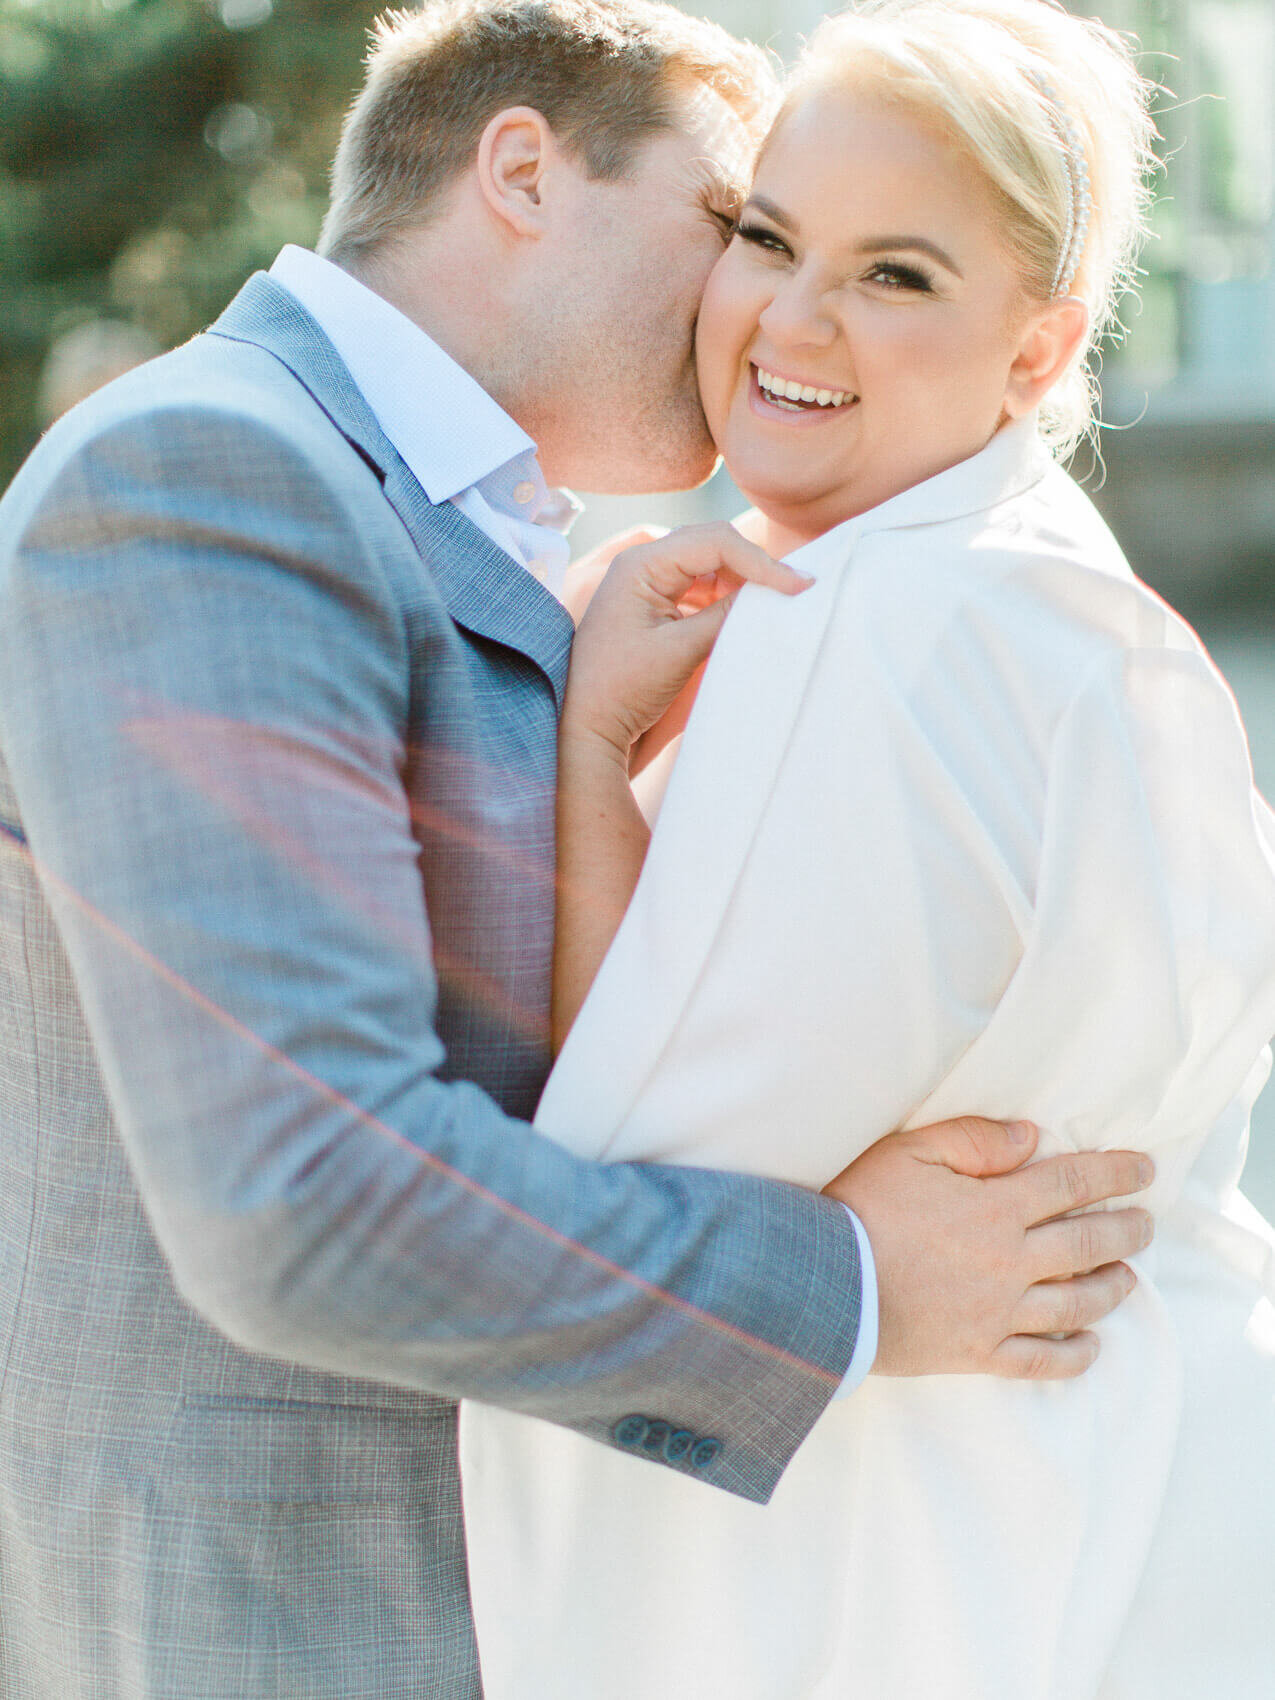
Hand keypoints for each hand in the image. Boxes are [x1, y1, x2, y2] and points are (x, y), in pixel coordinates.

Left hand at [562, 522, 812, 766]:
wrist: (587, 726)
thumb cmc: (621, 689)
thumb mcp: (681, 650)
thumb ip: (726, 615)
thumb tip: (773, 593)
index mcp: (641, 565)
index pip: (715, 542)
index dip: (762, 562)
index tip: (800, 586)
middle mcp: (643, 564)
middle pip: (714, 544)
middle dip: (754, 566)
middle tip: (794, 592)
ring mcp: (648, 583)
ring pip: (710, 563)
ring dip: (741, 581)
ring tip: (770, 606)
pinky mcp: (655, 604)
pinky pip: (699, 586)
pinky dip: (726, 597)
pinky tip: (742, 617)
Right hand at [825, 1118, 1154, 1379]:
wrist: (825, 1286)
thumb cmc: (860, 1209)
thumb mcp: (909, 1152)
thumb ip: (973, 1140)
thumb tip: (1029, 1138)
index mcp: (996, 1207)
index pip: (1071, 1183)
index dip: (1113, 1173)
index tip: (1144, 1170)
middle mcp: (1010, 1261)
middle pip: (1086, 1243)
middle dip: (1126, 1230)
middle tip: (1147, 1223)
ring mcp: (998, 1312)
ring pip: (1075, 1303)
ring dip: (1110, 1287)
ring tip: (1129, 1276)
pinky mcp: (978, 1352)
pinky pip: (1040, 1360)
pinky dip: (1074, 1355)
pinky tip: (1091, 1347)